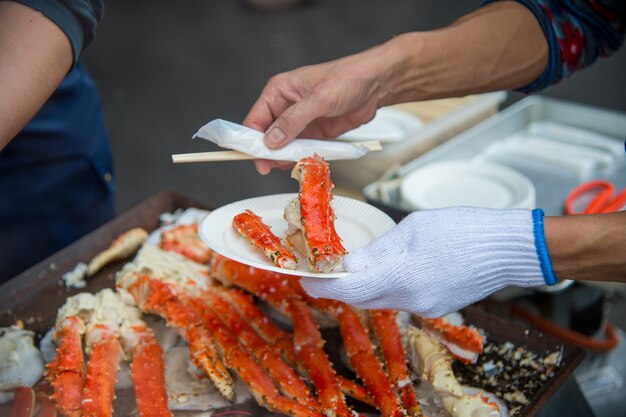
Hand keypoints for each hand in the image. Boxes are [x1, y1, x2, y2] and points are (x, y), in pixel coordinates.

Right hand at [243, 46, 396, 173]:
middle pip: (267, 136)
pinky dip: (302, 157)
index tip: (255, 158)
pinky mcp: (315, 132)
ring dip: (287, 157)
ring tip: (293, 163)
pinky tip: (305, 161)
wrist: (376, 84)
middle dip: (269, 152)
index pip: (255, 119)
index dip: (252, 140)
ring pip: (284, 146)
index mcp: (280, 91)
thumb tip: (272, 140)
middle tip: (272, 167)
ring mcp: (301, 121)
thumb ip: (293, 120)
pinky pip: (302, 149)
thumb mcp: (318, 99)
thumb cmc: (348, 78)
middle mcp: (286, 106)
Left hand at [300, 207, 552, 316]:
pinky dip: (387, 287)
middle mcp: (412, 300)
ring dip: (364, 286)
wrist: (508, 248)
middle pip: (363, 298)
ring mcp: (426, 308)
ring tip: (357, 266)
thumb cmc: (463, 228)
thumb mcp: (413, 229)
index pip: (350, 290)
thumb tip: (348, 264)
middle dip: (341, 286)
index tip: (306, 280)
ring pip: (381, 300)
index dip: (323, 286)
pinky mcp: (436, 307)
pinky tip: (391, 270)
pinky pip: (401, 300)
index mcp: (403, 276)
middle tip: (327, 271)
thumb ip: (378, 250)